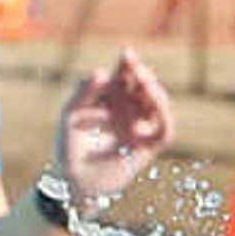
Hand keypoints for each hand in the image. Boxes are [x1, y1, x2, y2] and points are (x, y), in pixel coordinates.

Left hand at [56, 49, 175, 202]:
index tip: (127, 54)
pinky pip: (165, 131)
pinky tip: (139, 126)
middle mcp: (131, 108)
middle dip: (145, 76)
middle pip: (146, 86)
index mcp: (113, 96)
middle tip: (138, 72)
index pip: (127, 74)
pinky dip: (160, 123)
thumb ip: (85, 92)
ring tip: (146, 88)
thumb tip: (103, 71)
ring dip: (157, 94)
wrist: (75, 180)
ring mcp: (142, 127)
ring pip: (160, 105)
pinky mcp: (149, 147)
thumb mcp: (72, 113)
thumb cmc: (69, 145)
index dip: (130, 63)